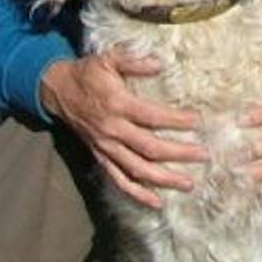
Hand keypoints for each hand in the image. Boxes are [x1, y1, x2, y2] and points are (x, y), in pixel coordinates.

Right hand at [38, 48, 203, 209]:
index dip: (175, 120)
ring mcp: (106, 148)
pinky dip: (137, 193)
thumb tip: (159, 64)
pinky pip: (119, 180)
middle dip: (178, 154)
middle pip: (149, 148)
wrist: (57, 91)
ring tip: (188, 184)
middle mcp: (112, 130)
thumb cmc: (88, 73)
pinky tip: (156, 202)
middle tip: (204, 156)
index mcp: (117, 105)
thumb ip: (133, 61)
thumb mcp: (108, 58)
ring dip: (163, 179)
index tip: (197, 122)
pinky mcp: (100, 158)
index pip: (151, 116)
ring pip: (137, 170)